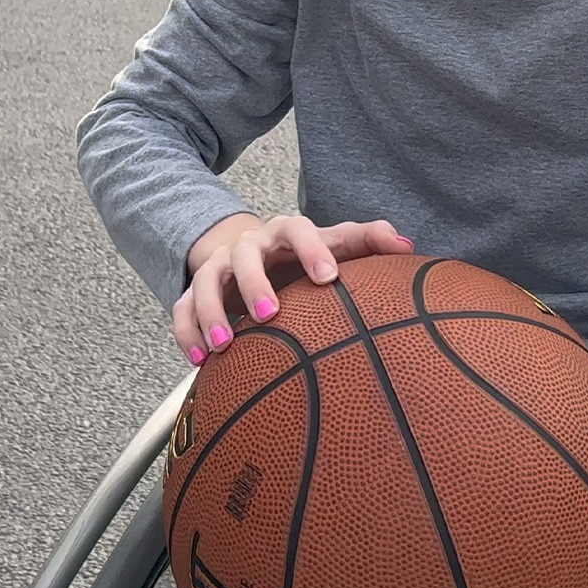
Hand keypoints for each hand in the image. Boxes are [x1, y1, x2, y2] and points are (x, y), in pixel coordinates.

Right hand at [173, 214, 413, 363]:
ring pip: (205, 280)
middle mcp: (249, 246)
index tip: (329, 277)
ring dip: (210, 310)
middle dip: (254, 283)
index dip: (313, 249)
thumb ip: (369, 241)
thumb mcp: (335, 244)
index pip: (298, 228)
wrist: (253, 256)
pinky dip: (185, 332)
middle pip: (245, 254)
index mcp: (286, 233)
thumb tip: (407, 246)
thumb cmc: (304, 256)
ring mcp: (218, 267)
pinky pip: (180, 308)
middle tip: (271, 315)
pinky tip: (198, 359)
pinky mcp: (194, 292)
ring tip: (224, 345)